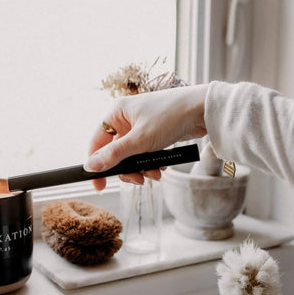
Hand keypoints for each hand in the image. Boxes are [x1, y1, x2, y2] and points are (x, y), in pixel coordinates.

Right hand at [84, 84, 207, 189]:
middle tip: (138, 179)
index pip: (96, 142)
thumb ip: (114, 155)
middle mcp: (126, 119)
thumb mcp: (140, 140)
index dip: (96, 164)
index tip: (99, 185)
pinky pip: (144, 154)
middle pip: (115, 152)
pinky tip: (161, 167)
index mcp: (117, 113)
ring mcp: (140, 127)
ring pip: (131, 156)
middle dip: (127, 169)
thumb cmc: (170, 116)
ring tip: (155, 173)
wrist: (203, 109)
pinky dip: (151, 163)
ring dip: (141, 168)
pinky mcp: (153, 134)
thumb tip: (90, 167)